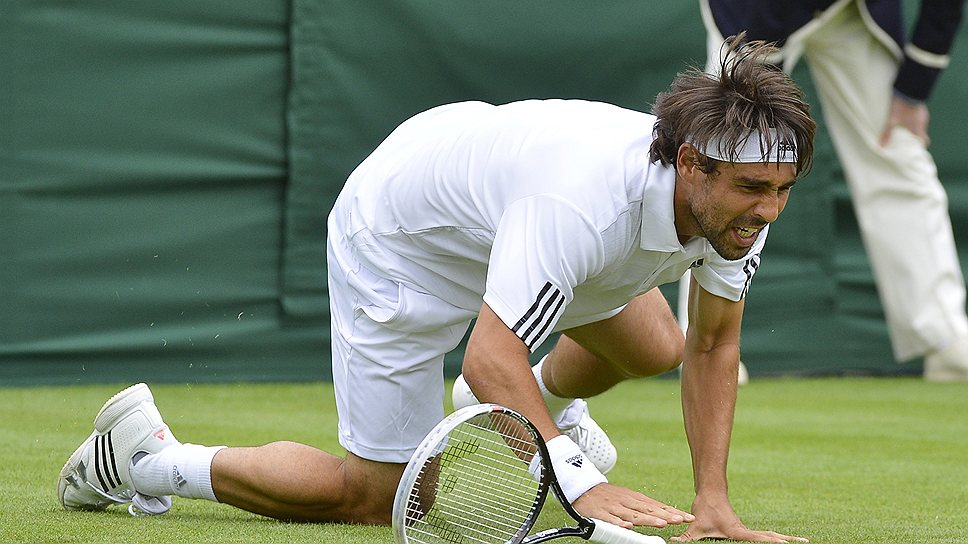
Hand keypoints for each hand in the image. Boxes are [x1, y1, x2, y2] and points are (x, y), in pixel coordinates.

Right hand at [572, 483, 693, 528]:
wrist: (583, 488)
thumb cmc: (609, 496)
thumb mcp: (628, 498)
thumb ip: (644, 508)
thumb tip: (664, 516)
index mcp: (635, 499)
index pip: (657, 506)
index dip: (672, 512)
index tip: (687, 517)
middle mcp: (627, 502)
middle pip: (648, 510)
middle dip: (665, 515)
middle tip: (680, 520)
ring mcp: (614, 507)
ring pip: (633, 514)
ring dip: (647, 519)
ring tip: (661, 524)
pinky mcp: (601, 513)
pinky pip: (610, 519)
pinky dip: (618, 523)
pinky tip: (627, 526)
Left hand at [670, 495, 806, 542]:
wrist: (709, 491)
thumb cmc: (704, 509)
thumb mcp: (694, 526)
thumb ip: (685, 538)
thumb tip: (672, 543)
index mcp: (738, 532)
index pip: (760, 539)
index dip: (774, 542)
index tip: (788, 543)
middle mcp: (746, 531)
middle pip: (771, 537)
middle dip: (788, 540)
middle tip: (807, 542)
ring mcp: (747, 530)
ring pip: (770, 535)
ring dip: (785, 539)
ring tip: (803, 541)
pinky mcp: (745, 529)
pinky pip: (764, 535)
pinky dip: (776, 538)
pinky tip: (783, 541)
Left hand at [879, 95, 929, 146]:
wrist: (908, 88)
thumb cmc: (901, 105)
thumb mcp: (892, 120)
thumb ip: (887, 133)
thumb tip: (881, 146)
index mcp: (918, 127)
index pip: (923, 141)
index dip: (918, 147)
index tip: (911, 151)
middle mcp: (922, 122)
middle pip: (920, 134)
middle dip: (912, 139)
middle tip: (902, 143)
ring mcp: (922, 114)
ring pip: (918, 126)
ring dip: (911, 130)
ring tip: (900, 133)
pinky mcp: (919, 108)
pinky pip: (916, 118)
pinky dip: (911, 122)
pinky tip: (903, 121)